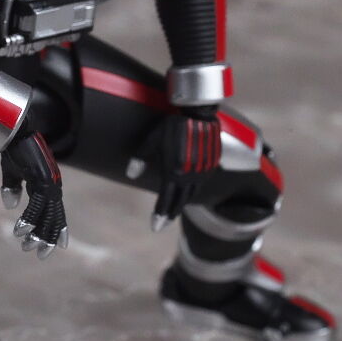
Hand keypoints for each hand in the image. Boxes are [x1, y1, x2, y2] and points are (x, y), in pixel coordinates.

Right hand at [0, 131, 67, 257]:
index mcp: (48, 184)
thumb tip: (10, 204)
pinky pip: (36, 205)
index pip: (56, 211)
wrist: (13, 129)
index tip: (61, 246)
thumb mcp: (12, 172)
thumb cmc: (14, 148)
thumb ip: (12, 188)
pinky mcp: (39, 180)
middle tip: (41, 255)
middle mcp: (52, 185)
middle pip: (54, 217)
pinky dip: (29, 219)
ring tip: (27, 247)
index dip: (59, 228)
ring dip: (38, 232)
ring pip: (47, 214)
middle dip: (49, 237)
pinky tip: (21, 230)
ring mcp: (47, 183)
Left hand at [126, 108, 221, 229]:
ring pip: (192, 194)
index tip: (155, 227)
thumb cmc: (173, 125)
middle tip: (164, 222)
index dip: (160, 214)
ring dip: (182, 203)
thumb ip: (140, 158)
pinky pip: (201, 183)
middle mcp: (191, 175)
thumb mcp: (152, 140)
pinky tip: (188, 191)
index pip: (166, 200)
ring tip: (174, 210)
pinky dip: (193, 190)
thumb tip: (130, 174)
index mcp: (175, 171)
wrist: (198, 113)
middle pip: (180, 201)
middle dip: (171, 213)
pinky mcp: (211, 165)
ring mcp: (203, 171)